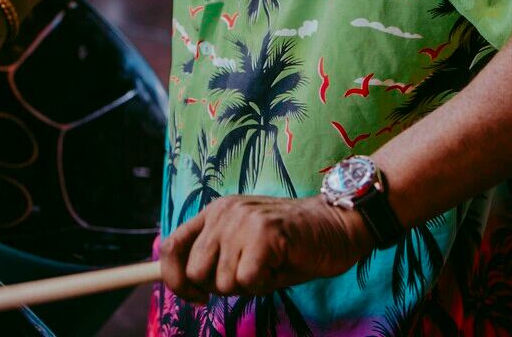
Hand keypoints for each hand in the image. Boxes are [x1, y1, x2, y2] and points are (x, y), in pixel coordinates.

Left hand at [160, 195, 372, 302]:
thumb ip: (214, 259)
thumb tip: (179, 283)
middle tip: (250, 277)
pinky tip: (281, 265)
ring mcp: (243, 220)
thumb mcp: (245, 248)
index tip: (197, 298)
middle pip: (195, 272)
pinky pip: (248, 281)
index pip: (172, 247)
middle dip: (219, 288)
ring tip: (270, 265)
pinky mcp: (265, 233)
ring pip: (222, 281)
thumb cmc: (293, 244)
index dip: (175, 279)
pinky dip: (265, 285)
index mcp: (215, 213)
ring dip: (247, 286)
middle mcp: (223, 212)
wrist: (339, 225)